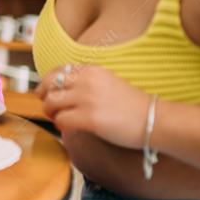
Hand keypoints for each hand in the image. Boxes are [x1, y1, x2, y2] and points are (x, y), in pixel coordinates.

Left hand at [35, 64, 152, 148]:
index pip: (57, 71)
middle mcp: (87, 81)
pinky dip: (60, 125)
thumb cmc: (134, 106)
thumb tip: (63, 91)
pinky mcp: (89, 119)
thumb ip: (87, 83)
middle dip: (44, 97)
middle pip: (49, 84)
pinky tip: (67, 128)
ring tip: (59, 119)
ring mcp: (87, 99)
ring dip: (51, 113)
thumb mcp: (109, 83)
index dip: (47, 82)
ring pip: (51, 103)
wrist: (154, 120)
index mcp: (92, 70)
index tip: (46, 92)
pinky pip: (61, 120)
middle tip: (48, 108)